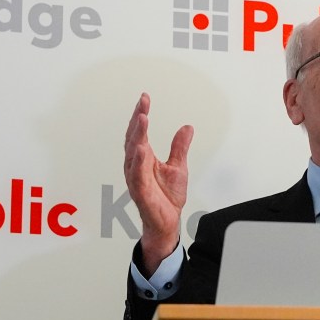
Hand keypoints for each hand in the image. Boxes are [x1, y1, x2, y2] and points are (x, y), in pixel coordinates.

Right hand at [123, 93, 193, 275]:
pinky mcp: (140, 191)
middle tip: (142, 103)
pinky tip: (141, 149)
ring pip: (133, 153)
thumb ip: (180, 147)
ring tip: (142, 119)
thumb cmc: (167, 196)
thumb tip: (186, 128)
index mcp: (144, 158)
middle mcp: (136, 165)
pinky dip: (138, 161)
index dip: (140, 115)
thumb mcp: (179, 166)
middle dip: (137, 120)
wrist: (167, 221)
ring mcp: (136, 178)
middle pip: (133, 138)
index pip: (140, 132)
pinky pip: (137, 174)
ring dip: (136, 136)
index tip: (144, 98)